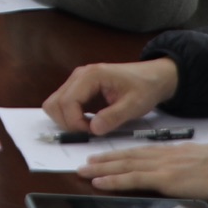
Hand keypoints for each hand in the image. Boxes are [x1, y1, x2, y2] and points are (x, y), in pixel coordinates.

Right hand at [44, 55, 178, 137]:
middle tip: (89, 131)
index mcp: (91, 75)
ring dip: (67, 121)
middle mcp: (79, 76)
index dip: (75, 123)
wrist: (153, 78)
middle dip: (68, 123)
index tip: (92, 132)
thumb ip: (114, 117)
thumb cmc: (145, 88)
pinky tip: (89, 122)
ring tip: (88, 127)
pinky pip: (64, 105)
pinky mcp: (78, 89)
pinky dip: (71, 118)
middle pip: (55, 103)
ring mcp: (77, 82)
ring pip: (55, 105)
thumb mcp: (134, 105)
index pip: (67, 102)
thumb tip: (93, 129)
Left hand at [86, 142, 207, 201]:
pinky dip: (114, 179)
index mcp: (173, 152)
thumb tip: (184, 172)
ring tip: (85, 170)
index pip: (141, 152)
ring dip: (102, 168)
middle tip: (86, 163)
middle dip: (105, 160)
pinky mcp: (165, 179)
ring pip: (125, 165)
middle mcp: (163, 156)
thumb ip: (188, 165)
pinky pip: (133, 178)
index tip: (106, 156)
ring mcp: (162, 166)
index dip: (121, 155)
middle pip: (128, 156)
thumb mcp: (203, 161)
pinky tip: (100, 182)